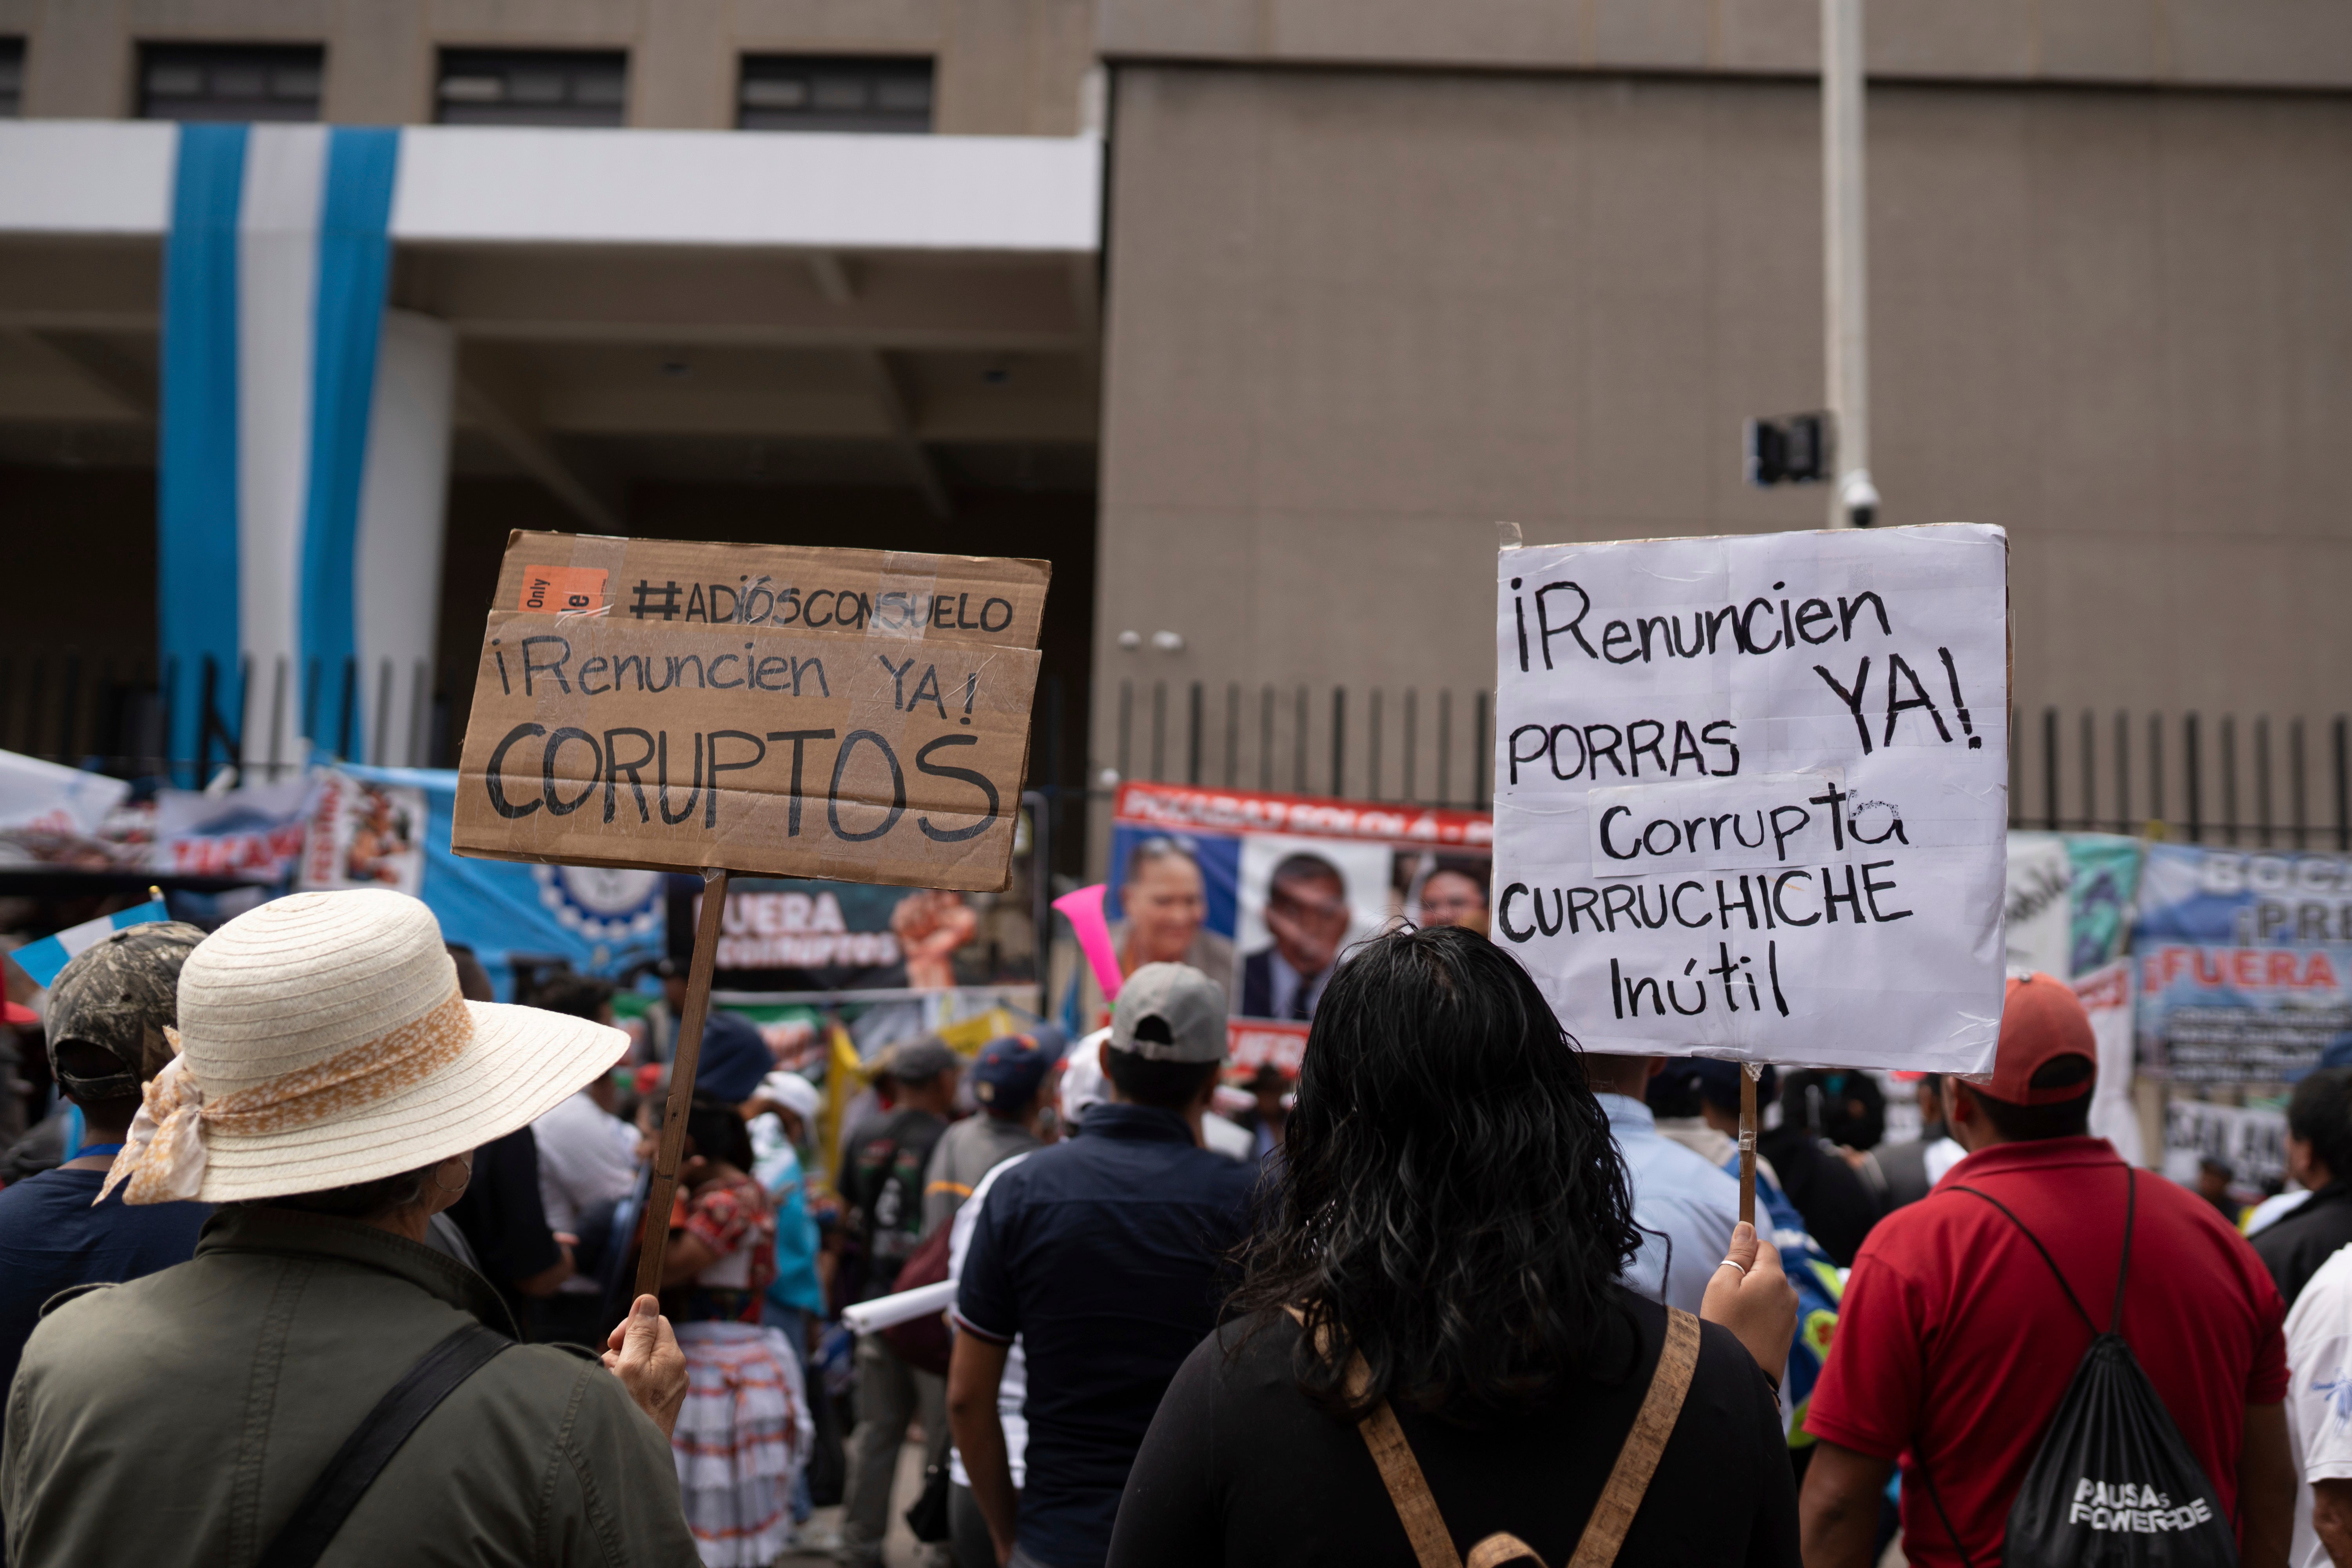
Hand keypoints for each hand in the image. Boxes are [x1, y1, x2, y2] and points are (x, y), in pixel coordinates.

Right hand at [604, 1294, 688, 1437]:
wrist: (635, 1460)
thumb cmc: (630, 1411)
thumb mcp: (630, 1365)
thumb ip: (639, 1331)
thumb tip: (648, 1298)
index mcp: (672, 1356)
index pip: (655, 1321)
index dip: (631, 1326)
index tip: (613, 1342)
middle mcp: (677, 1370)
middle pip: (646, 1342)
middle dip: (622, 1351)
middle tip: (611, 1370)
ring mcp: (671, 1389)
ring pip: (640, 1363)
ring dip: (620, 1370)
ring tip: (612, 1389)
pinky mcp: (661, 1405)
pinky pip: (642, 1383)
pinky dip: (626, 1386)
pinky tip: (618, 1401)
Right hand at [1700, 1221, 1796, 1387]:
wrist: (1742, 1377)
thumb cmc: (1726, 1326)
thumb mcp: (1723, 1283)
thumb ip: (1737, 1253)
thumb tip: (1747, 1226)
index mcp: (1774, 1277)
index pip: (1764, 1246)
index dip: (1745, 1252)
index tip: (1729, 1268)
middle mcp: (1789, 1293)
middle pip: (1767, 1270)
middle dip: (1748, 1276)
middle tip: (1727, 1297)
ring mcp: (1791, 1316)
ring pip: (1769, 1293)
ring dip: (1754, 1297)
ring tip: (1734, 1318)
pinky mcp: (1788, 1335)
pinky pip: (1772, 1313)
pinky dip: (1759, 1316)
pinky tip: (1745, 1331)